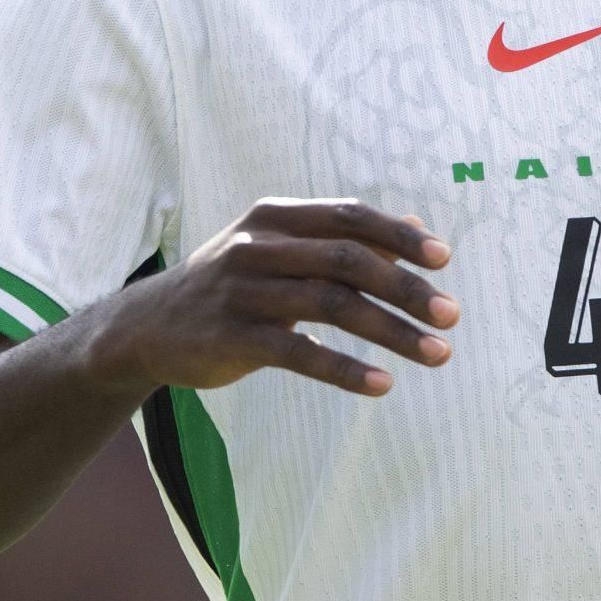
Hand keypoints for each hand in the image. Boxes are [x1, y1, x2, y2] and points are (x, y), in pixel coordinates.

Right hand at [97, 198, 457, 397]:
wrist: (148, 326)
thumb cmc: (233, 284)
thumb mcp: (278, 248)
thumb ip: (341, 240)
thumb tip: (417, 233)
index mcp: (275, 217)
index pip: (350, 216)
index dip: (399, 235)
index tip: (444, 259)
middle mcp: (259, 246)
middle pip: (349, 260)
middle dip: (407, 288)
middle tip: (452, 314)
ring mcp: (243, 292)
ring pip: (332, 306)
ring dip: (392, 331)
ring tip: (437, 353)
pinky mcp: (232, 338)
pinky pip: (299, 354)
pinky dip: (346, 369)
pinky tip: (382, 384)